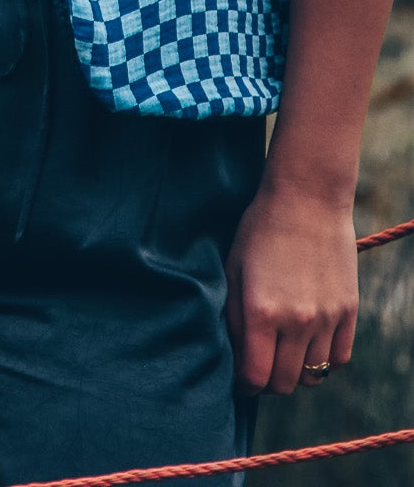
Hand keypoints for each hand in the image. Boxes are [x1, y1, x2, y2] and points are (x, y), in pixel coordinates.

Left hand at [225, 183, 357, 394]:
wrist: (307, 197)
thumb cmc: (260, 228)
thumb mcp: (234, 268)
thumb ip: (233, 316)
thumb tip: (234, 355)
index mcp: (262, 311)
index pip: (256, 377)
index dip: (245, 384)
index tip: (240, 378)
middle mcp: (297, 321)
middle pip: (285, 383)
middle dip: (268, 382)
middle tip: (261, 367)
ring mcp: (327, 318)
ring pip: (314, 375)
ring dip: (296, 372)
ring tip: (284, 355)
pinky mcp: (348, 311)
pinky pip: (339, 359)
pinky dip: (323, 361)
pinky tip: (309, 344)